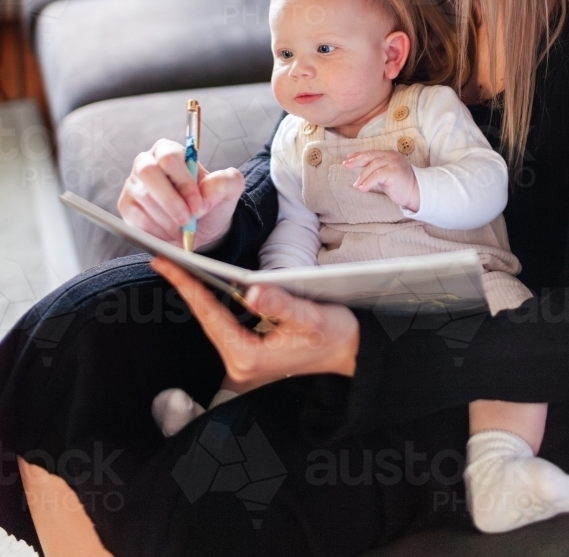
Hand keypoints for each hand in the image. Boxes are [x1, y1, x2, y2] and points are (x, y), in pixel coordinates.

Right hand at [118, 139, 244, 249]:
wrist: (199, 228)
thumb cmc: (209, 203)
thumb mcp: (228, 190)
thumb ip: (225, 182)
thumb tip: (205, 191)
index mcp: (170, 151)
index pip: (170, 157)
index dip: (184, 182)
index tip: (198, 205)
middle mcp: (147, 163)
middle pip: (149, 172)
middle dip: (171, 201)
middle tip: (187, 220)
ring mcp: (133, 184)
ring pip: (144, 198)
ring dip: (167, 219)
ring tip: (182, 228)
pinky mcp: (126, 206)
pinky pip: (135, 218)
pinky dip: (156, 230)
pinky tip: (169, 232)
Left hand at [151, 258, 359, 394]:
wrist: (351, 354)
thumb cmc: (334, 337)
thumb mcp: (311, 318)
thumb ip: (282, 305)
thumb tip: (253, 292)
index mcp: (249, 356)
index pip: (211, 316)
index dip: (187, 287)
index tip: (166, 266)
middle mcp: (240, 362)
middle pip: (206, 319)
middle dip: (186, 288)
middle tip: (163, 260)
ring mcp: (244, 359)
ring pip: (213, 322)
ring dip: (197, 295)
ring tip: (178, 269)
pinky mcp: (250, 352)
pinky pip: (224, 324)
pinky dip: (213, 303)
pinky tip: (205, 286)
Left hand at [343, 149, 419, 211]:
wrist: (415, 193)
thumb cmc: (399, 185)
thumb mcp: (385, 174)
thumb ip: (375, 169)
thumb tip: (358, 168)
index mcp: (389, 154)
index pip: (371, 153)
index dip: (358, 155)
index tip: (348, 159)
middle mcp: (391, 156)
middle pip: (370, 156)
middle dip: (356, 161)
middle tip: (346, 166)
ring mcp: (394, 163)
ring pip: (372, 166)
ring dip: (362, 176)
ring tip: (356, 185)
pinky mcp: (394, 172)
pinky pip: (377, 175)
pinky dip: (368, 182)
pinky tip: (362, 188)